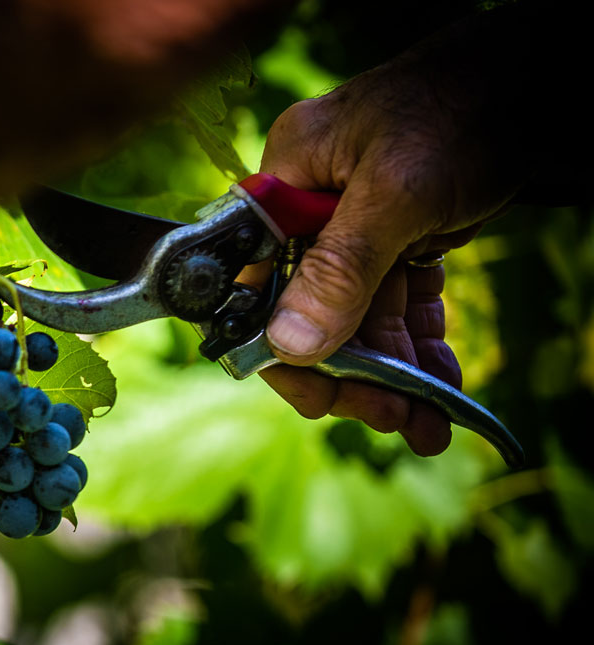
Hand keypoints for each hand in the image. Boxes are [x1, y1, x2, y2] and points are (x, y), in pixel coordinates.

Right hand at [248, 26, 525, 454]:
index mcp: (285, 188)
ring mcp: (356, 226)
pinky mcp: (399, 236)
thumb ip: (341, 269)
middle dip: (354, 373)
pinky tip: (441, 382)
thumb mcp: (397, 191)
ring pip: (360, 316)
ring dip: (394, 373)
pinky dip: (419, 343)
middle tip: (396, 418)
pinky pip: (398, 302)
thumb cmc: (457, 109)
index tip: (322, 401)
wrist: (531, 78)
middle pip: (310, 311)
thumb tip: (288, 348)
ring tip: (429, 423)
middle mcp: (312, 212)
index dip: (278, 348)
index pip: (256, 284)